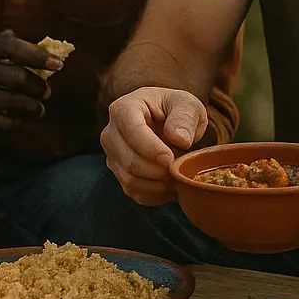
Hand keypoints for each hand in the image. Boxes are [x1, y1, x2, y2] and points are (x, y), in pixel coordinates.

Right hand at [0, 29, 61, 137]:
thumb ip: (6, 45)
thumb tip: (44, 44)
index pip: (13, 47)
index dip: (39, 55)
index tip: (58, 65)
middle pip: (19, 77)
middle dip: (39, 86)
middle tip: (47, 92)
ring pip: (17, 101)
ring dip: (34, 107)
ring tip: (39, 108)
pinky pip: (6, 121)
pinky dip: (18, 120)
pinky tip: (19, 118)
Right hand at [101, 88, 207, 204]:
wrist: (170, 122)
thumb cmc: (177, 109)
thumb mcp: (188, 105)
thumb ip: (185, 117)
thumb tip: (179, 139)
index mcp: (124, 108)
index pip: (132, 131)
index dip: (151, 149)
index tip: (170, 158)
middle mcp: (111, 133)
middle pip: (128, 160)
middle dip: (157, 170)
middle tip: (179, 169)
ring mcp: (112, 156)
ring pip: (130, 180)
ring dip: (158, 184)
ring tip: (179, 176)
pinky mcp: (119, 174)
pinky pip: (135, 192)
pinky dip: (156, 193)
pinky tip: (172, 184)